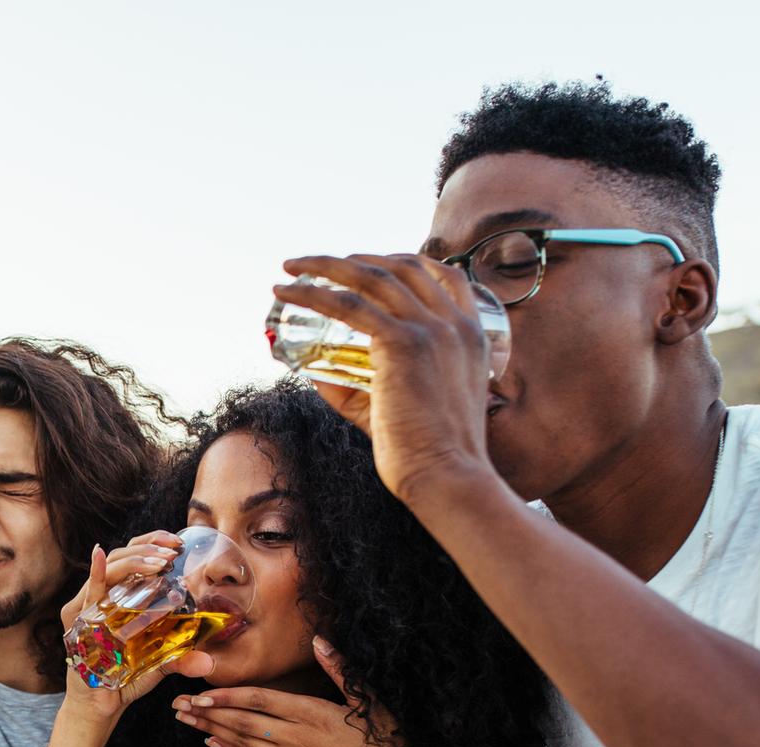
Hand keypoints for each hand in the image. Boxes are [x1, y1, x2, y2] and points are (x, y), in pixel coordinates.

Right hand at [60, 532, 213, 722]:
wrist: (103, 704)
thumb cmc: (127, 677)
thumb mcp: (160, 663)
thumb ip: (181, 657)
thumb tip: (209, 662)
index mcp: (122, 596)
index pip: (135, 557)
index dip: (153, 543)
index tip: (177, 544)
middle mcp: (104, 595)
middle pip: (123, 555)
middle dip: (148, 548)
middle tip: (172, 552)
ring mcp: (89, 605)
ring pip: (111, 569)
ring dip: (135, 561)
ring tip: (159, 563)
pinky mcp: (78, 620)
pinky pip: (88, 593)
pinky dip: (95, 573)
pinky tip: (100, 557)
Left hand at [170, 635, 413, 746]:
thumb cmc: (385, 746)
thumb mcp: (370, 703)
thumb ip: (342, 671)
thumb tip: (322, 640)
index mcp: (315, 715)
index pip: (262, 702)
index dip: (229, 697)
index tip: (201, 694)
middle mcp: (297, 738)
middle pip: (244, 722)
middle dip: (208, 714)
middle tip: (177, 706)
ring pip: (244, 741)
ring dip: (212, 731)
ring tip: (185, 721)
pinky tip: (211, 744)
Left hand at [275, 254, 500, 508]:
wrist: (446, 475)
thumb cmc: (424, 453)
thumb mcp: (400, 407)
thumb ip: (359, 388)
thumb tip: (314, 374)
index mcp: (470, 334)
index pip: (440, 275)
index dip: (399, 261)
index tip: (364, 262)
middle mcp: (454, 324)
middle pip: (400, 266)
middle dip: (353, 258)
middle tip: (316, 262)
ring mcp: (431, 330)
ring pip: (371, 277)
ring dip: (325, 265)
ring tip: (292, 266)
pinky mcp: (404, 344)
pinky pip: (349, 305)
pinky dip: (313, 294)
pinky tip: (289, 293)